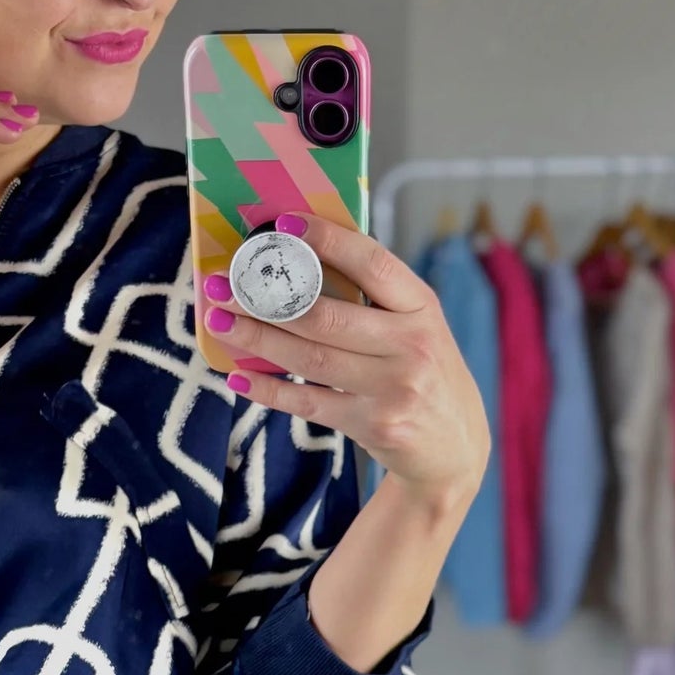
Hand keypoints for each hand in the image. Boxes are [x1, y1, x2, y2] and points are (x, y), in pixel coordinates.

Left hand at [203, 215, 488, 514]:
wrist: (455, 448)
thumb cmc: (423, 374)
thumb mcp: (418, 328)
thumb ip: (376, 300)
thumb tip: (298, 265)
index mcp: (422, 307)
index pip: (372, 263)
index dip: (327, 240)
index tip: (282, 225)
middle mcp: (413, 345)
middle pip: (326, 316)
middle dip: (266, 300)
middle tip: (224, 286)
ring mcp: (395, 389)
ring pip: (310, 359)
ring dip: (257, 339)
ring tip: (219, 322)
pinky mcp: (375, 426)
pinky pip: (308, 402)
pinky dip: (268, 389)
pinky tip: (238, 377)